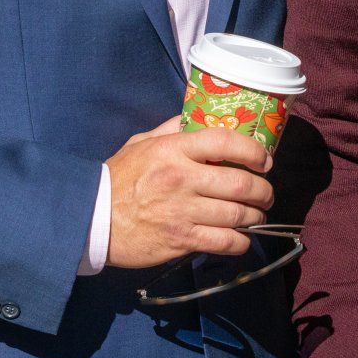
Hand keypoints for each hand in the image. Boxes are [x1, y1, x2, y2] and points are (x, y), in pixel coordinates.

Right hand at [105, 116, 274, 267]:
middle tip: (266, 194)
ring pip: (238, 215)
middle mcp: (181, 178)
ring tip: (257, 216)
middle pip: (241, 183)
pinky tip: (241, 238)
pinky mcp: (181, 240)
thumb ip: (171, 129)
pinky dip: (241, 242)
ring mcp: (182, 211)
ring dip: (256, 217)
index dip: (254, 151)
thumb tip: (196, 115)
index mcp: (173, 149)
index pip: (226, 142)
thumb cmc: (118, 178)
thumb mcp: (141, 143)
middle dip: (263, 190)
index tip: (264, 160)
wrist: (91, 219)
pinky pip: (225, 241)